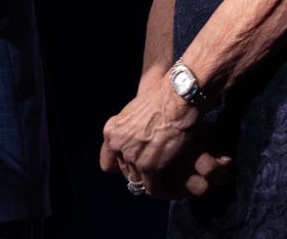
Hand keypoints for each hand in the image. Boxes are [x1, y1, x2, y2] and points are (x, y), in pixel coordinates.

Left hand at [99, 71, 229, 197]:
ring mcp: (132, 157)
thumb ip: (129, 130)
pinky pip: (152, 189)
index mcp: (111, 131)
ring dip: (153, 183)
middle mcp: (118, 145)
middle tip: (156, 172)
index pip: (107, 163)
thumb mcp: (135, 112)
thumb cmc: (162, 98)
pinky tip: (173, 188)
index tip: (135, 164)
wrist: (178, 96)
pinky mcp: (150, 167)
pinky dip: (163, 191)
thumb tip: (136, 142)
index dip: (122, 165)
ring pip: (139, 182)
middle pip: (125, 173)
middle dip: (140, 173)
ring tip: (167, 182)